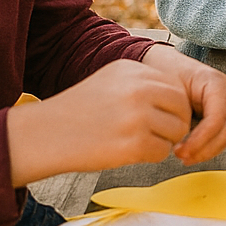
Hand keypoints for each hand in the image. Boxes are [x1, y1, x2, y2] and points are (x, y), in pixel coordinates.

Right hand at [7, 47, 225, 185]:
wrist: (43, 135)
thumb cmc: (77, 112)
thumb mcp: (109, 81)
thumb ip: (143, 84)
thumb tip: (179, 99)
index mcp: (132, 69)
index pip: (175, 87)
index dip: (170, 106)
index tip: (156, 117)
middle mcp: (138, 88)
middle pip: (182, 107)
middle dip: (174, 123)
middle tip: (154, 134)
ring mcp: (137, 116)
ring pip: (177, 131)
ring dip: (163, 140)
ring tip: (137, 142)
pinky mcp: (134, 144)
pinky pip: (162, 151)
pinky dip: (151, 156)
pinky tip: (128, 153)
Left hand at [142, 44, 225, 165]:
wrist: (166, 66)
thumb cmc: (167, 73)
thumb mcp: (169, 88)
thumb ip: (177, 111)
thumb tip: (177, 138)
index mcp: (218, 83)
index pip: (218, 118)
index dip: (202, 139)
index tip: (182, 150)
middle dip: (205, 149)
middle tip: (183, 157)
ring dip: (207, 151)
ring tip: (184, 156)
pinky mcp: (224, 115)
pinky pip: (222, 137)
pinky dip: (208, 148)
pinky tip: (190, 152)